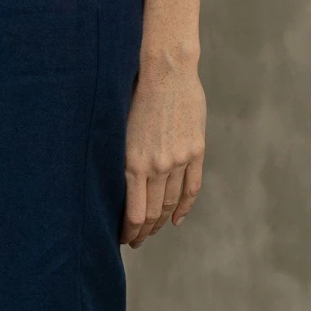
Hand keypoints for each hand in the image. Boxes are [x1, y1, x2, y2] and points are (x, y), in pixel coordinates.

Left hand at [120, 54, 204, 247]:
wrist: (166, 70)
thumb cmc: (135, 93)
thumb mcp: (119, 128)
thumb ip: (122, 157)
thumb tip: (114, 184)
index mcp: (133, 162)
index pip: (133, 213)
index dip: (129, 231)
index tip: (123, 238)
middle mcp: (157, 166)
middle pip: (152, 212)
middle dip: (143, 232)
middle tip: (135, 241)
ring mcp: (179, 160)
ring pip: (170, 203)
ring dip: (161, 222)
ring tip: (152, 231)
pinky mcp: (195, 151)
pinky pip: (191, 188)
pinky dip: (183, 207)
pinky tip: (176, 219)